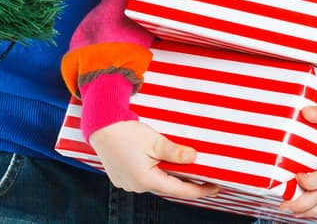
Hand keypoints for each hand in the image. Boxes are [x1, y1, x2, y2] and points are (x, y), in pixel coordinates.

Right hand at [89, 120, 218, 199]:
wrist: (101, 125)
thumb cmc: (127, 132)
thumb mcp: (155, 141)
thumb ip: (175, 152)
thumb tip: (194, 157)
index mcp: (145, 180)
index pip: (180, 190)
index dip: (199, 190)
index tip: (215, 188)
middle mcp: (136, 186)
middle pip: (168, 188)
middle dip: (187, 184)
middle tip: (207, 180)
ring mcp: (127, 183)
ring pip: (156, 183)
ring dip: (172, 179)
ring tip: (189, 173)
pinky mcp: (122, 177)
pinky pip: (145, 179)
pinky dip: (158, 175)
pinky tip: (167, 168)